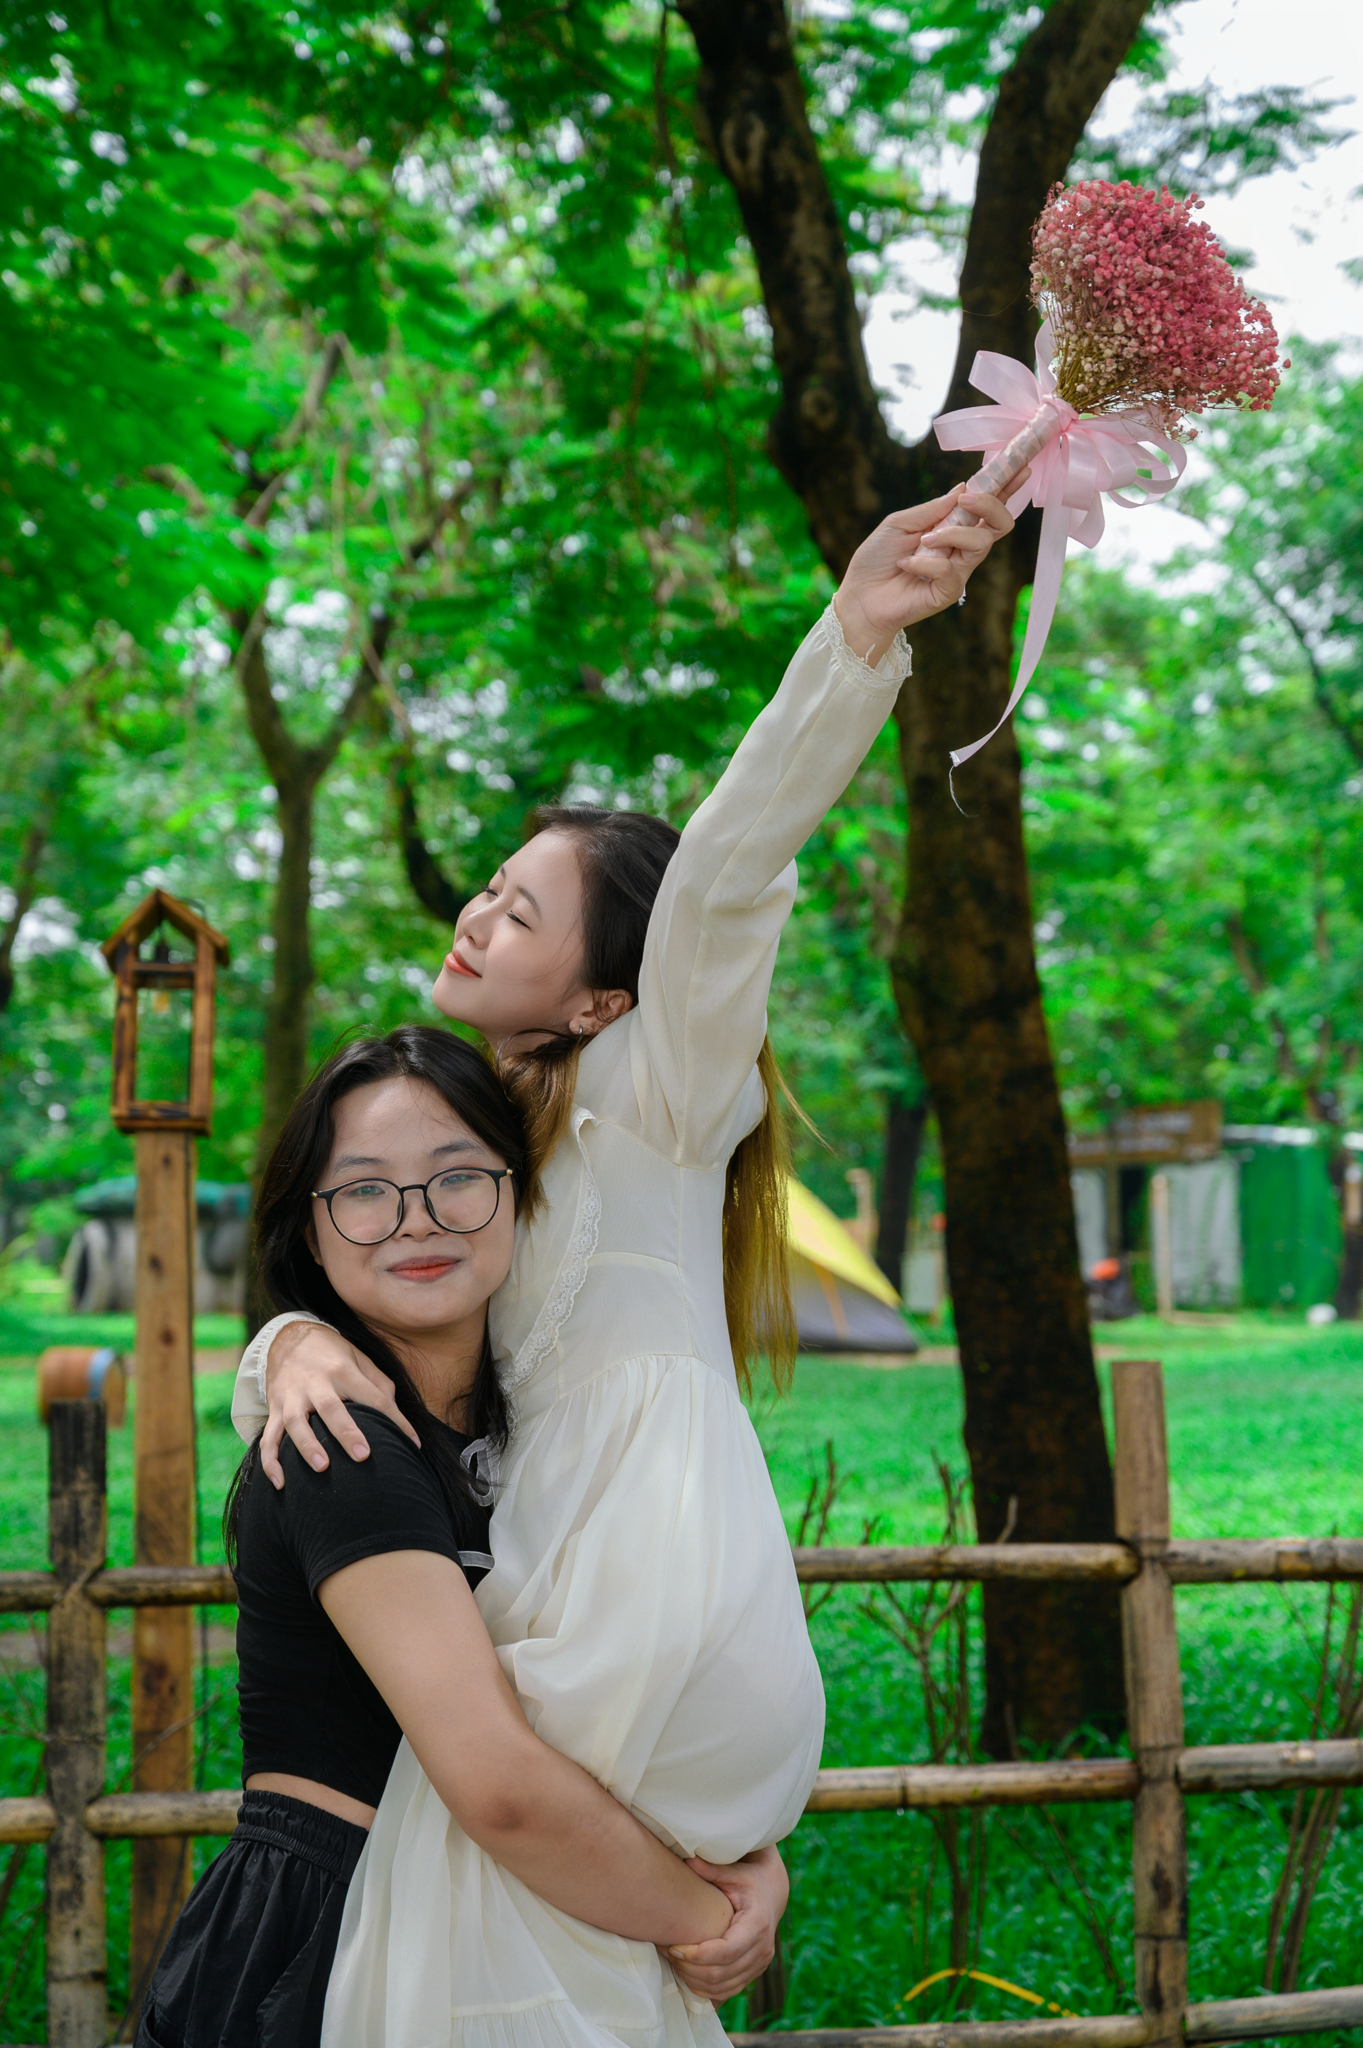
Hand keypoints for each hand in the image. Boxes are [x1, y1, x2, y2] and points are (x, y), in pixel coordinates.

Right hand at [258, 1321, 419, 1488]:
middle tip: (363, 1455)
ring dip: (307, 1446)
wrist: (288, 1337)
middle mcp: (316, 1383)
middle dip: (346, 1432)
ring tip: (322, 1467)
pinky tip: (280, 1483)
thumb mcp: (359, 1357)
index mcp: (343, 1370)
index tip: (412, 1444)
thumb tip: (393, 1410)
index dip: (396, 1420)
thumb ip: (379, 1382)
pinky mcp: (275, 1409)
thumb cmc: (332, 1353)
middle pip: (331, 1408)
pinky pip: (268, 1437)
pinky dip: (270, 1461)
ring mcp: (292, 1397)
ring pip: (296, 1423)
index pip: (374, 1397)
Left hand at [665, 1845, 788, 2005]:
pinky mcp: (753, 1973)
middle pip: (721, 1974)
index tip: (674, 1947)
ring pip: (722, 1987)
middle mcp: (762, 1950)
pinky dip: (705, 1990)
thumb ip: (711, 1870)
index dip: (697, 1955)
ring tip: (673, 1962)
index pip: (726, 1952)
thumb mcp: (733, 1872)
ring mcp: (760, 1965)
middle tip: (667, 1952)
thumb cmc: (748, 1880)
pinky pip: (727, 1991)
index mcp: (757, 1925)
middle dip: (690, 1969)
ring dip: (694, 1981)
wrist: (771, 1894)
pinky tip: (687, 1975)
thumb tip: (687, 1859)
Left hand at [833, 478, 1026, 660]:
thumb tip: (962, 488)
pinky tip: (906, 565)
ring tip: (924, 540)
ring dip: (951, 534)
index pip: (987, 507)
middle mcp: (961, 548)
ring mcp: (957, 571)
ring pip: (980, 544)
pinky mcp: (948, 592)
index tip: (1021, 467)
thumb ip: (932, 508)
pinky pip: (950, 571)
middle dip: (991, 505)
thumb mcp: (899, 523)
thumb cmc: (877, 559)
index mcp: (952, 527)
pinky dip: (926, 563)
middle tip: (968, 499)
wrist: (859, 597)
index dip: (1006, 487)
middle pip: (999, 525)